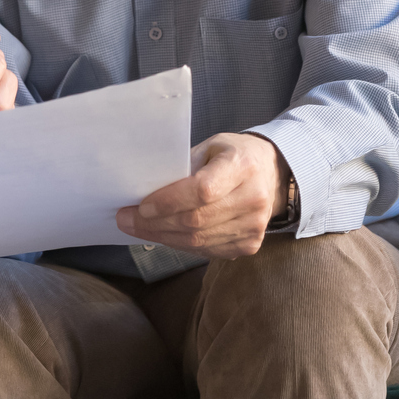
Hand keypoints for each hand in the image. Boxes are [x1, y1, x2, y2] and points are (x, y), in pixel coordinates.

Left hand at [115, 133, 286, 258]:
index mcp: (243, 166)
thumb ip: (183, 168)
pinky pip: (206, 250)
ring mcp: (255, 226)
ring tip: (138, 228)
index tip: (141, 205)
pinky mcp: (250, 245)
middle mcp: (254, 198)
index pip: (202, 190)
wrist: (271, 174)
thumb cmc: (232, 156)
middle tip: (126, 220)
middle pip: (197, 220)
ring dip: (162, 237)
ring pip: (199, 240)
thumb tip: (144, 192)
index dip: (169, 201)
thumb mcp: (209, 148)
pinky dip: (180, 244)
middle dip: (155, 223)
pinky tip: (164, 234)